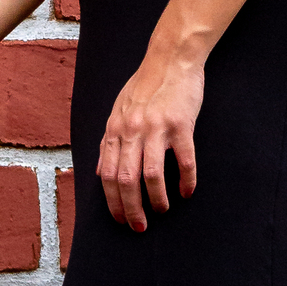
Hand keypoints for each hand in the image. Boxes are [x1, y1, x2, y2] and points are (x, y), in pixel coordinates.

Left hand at [97, 51, 202, 232]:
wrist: (170, 58)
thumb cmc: (145, 86)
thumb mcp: (118, 110)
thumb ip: (110, 140)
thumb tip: (100, 172)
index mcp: (115, 128)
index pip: (107, 174)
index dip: (112, 202)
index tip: (120, 220)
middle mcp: (132, 129)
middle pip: (125, 179)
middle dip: (131, 209)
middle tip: (139, 227)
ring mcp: (156, 127)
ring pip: (151, 175)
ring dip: (156, 200)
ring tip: (162, 210)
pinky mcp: (181, 124)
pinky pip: (184, 160)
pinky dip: (186, 181)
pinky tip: (187, 191)